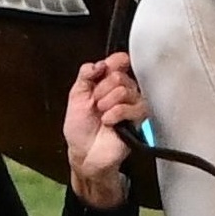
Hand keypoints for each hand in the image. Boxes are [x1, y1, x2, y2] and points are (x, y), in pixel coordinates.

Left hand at [64, 55, 145, 209]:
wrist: (84, 154)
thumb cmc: (81, 129)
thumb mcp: (76, 96)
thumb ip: (85, 75)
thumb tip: (98, 64)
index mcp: (107, 83)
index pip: (119, 61)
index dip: (112, 63)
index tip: (99, 73)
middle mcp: (122, 92)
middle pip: (119, 76)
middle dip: (101, 90)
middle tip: (95, 104)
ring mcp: (131, 105)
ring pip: (126, 90)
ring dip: (107, 102)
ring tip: (101, 114)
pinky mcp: (138, 120)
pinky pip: (134, 107)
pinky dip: (116, 113)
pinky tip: (108, 121)